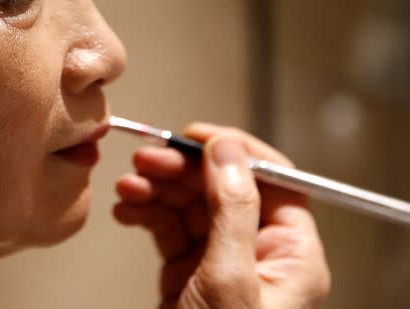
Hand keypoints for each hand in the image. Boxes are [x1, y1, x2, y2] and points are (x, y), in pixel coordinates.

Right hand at [113, 123, 329, 308]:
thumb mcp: (229, 281)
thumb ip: (232, 209)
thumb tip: (228, 150)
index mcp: (290, 256)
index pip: (273, 180)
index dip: (235, 150)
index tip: (196, 135)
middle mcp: (258, 255)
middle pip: (223, 187)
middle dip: (182, 169)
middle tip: (148, 159)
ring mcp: (221, 264)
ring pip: (190, 204)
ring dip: (156, 188)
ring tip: (128, 186)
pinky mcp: (188, 274)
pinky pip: (167, 227)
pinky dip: (145, 212)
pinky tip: (126, 209)